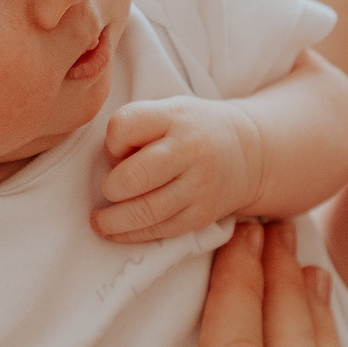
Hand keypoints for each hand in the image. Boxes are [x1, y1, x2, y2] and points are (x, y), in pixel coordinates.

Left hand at [93, 96, 261, 242]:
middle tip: (107, 190)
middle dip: (111, 187)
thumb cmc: (192, 130)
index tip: (116, 150)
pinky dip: (131, 235)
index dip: (111, 142)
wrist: (248, 152)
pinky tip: (116, 232)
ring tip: (99, 221)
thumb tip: (106, 164)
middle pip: (134, 176)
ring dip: (113, 221)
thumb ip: (135, 127)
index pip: (124, 126)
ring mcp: (198, 186)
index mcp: (174, 117)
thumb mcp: (168, 111)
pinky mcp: (201, 216)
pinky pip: (159, 230)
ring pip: (145, 211)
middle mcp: (190, 151)